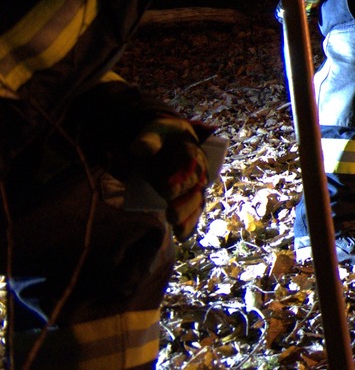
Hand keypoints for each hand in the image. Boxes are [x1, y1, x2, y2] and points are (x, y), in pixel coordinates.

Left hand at [129, 116, 212, 238]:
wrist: (168, 141)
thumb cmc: (161, 137)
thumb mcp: (154, 132)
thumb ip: (149, 140)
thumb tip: (140, 149)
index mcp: (192, 151)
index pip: (189, 167)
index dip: (179, 180)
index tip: (165, 191)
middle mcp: (199, 169)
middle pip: (195, 188)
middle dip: (183, 202)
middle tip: (171, 214)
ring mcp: (196, 185)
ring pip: (197, 202)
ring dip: (188, 217)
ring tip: (177, 229)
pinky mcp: (190, 197)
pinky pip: (194, 211)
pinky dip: (189, 224)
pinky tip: (181, 237)